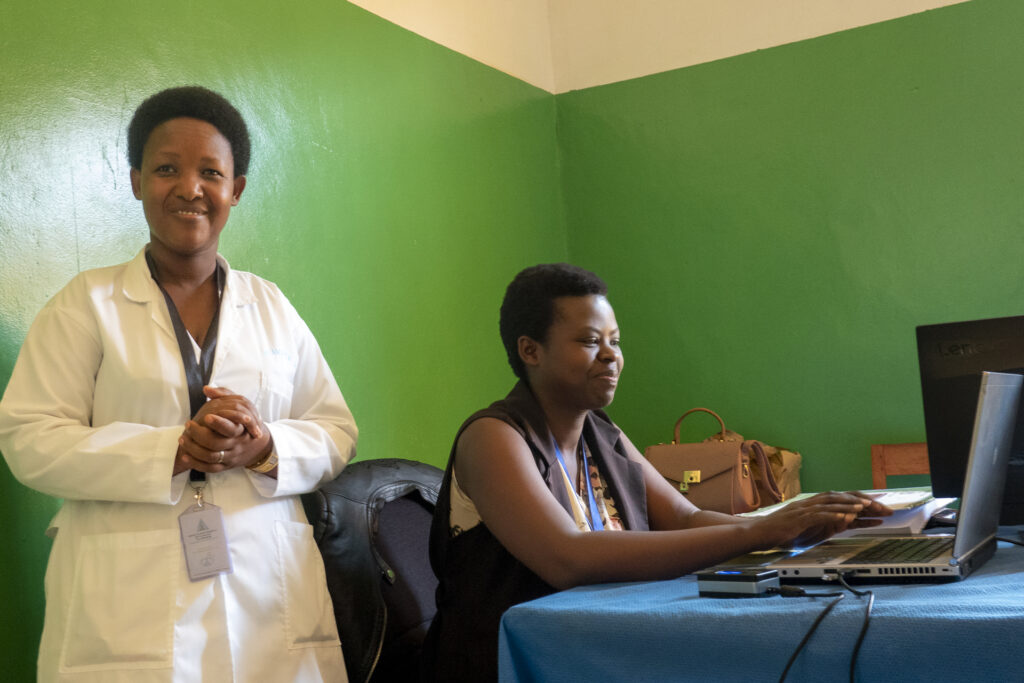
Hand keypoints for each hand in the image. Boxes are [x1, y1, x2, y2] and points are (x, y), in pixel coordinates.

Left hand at [174, 386, 273, 473]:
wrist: (260, 446)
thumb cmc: (246, 423)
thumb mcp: (242, 406)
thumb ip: (225, 395)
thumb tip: (206, 389)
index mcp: (241, 430)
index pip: (230, 428)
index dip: (218, 423)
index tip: (205, 416)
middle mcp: (236, 444)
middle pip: (216, 443)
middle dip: (199, 434)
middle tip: (188, 424)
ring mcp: (231, 457)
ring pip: (210, 457)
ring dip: (194, 448)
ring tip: (183, 438)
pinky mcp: (225, 466)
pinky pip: (210, 469)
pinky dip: (196, 463)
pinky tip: (185, 455)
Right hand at [751, 491, 892, 548]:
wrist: (756, 534)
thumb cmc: (778, 533)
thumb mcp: (806, 530)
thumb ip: (824, 525)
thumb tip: (844, 523)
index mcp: (812, 507)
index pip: (840, 501)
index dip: (860, 502)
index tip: (878, 507)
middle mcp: (809, 505)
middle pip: (840, 497)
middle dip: (862, 501)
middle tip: (882, 507)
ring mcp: (803, 510)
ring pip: (831, 502)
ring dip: (850, 504)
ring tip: (867, 506)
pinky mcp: (798, 519)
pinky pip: (819, 515)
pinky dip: (833, 514)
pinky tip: (845, 516)